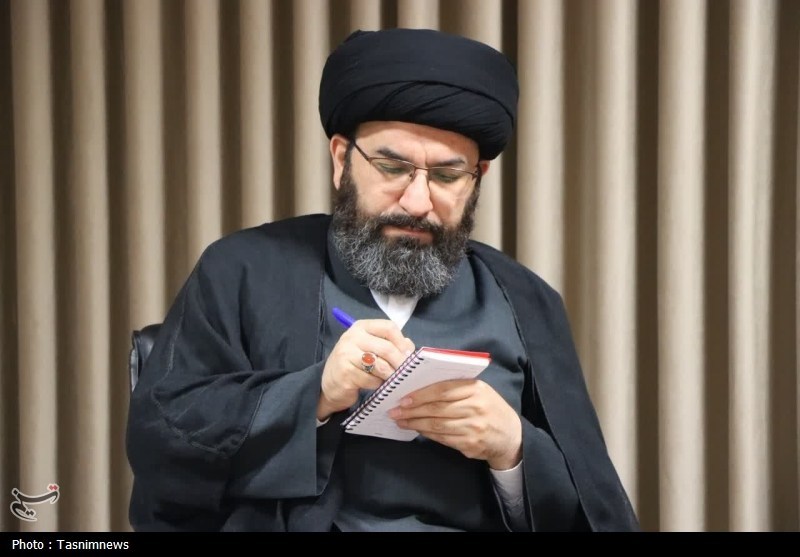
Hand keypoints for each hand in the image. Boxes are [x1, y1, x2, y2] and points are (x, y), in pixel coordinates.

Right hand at [318, 319, 414, 420]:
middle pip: (387, 348)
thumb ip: (390, 345)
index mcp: (361, 327)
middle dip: (400, 363)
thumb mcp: (371, 349)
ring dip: (390, 375)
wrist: (330, 384)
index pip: (388, 327)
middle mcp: (352, 337)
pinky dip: (377, 385)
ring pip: (380, 366)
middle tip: (405, 373)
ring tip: (391, 380)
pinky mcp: (345, 373)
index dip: (402, 342)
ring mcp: (346, 354)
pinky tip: (375, 385)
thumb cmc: (355, 364)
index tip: (408, 355)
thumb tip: (410, 348)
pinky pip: (371, 380)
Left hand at [387, 379, 521, 469]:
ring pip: (437, 425)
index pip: (443, 389)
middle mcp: (476, 407)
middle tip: (394, 412)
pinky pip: (442, 438)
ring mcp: (473, 427)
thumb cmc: (489, 408)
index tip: (402, 398)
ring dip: (415, 423)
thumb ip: (454, 388)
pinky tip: (417, 429)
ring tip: (401, 421)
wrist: (511, 435)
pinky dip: (427, 434)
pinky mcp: (470, 444)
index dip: (420, 394)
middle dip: (412, 410)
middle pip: (437, 408)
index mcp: (476, 388)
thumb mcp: (478, 391)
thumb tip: (420, 390)